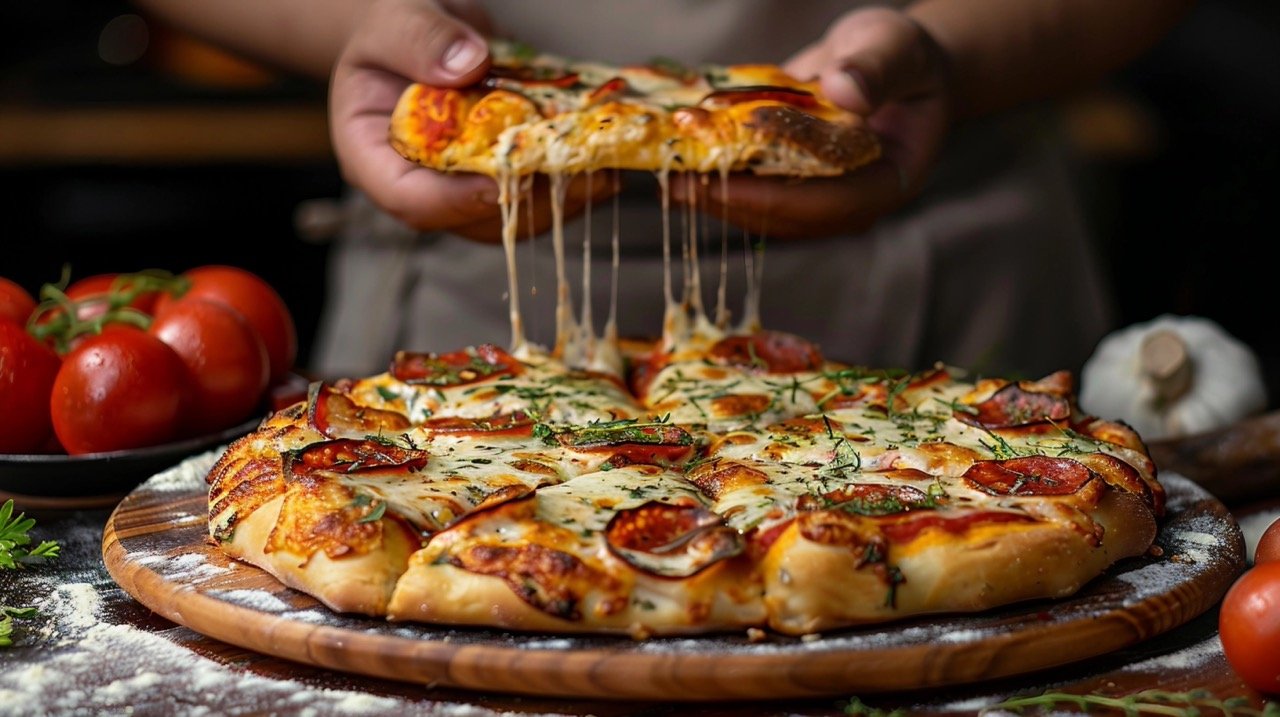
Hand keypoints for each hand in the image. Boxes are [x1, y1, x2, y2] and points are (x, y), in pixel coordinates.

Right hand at [329, 0, 614, 242]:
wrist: (416, 30)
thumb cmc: (392, 28)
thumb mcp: (394, 19)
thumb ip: (421, 40)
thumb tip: (467, 65)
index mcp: (373, 155)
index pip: (409, 199)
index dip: (456, 200)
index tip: (500, 181)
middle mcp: (418, 183)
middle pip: (471, 218)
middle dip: (529, 203)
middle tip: (579, 175)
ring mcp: (460, 186)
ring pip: (511, 216)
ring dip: (561, 199)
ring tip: (603, 170)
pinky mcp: (496, 179)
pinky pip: (533, 196)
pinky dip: (569, 182)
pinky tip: (602, 160)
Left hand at [675, 7, 952, 239]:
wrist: (892, 61)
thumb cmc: (904, 55)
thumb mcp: (894, 49)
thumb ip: (875, 70)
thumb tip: (845, 91)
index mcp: (888, 179)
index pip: (834, 204)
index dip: (780, 198)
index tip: (730, 184)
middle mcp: (852, 198)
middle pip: (789, 216)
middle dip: (732, 202)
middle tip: (678, 184)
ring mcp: (820, 194)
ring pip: (765, 209)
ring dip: (716, 195)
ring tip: (668, 176)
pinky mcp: (793, 181)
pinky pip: (755, 189)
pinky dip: (719, 177)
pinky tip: (681, 164)